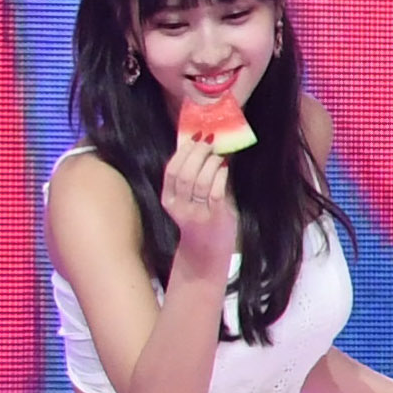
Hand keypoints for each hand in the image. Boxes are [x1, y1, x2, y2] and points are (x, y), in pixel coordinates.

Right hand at [162, 137, 240, 279]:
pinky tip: (225, 167)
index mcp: (168, 199)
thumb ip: (195, 178)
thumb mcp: (190, 200)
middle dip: (197, 154)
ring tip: (218, 153)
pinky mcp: (214, 218)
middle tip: (209, 141)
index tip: (193, 138)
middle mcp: (179, 206)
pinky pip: (215, 193)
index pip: (171, 171)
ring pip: (199, 181)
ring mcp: (196, 213)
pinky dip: (219, 176)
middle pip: (184, 173)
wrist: (206, 254)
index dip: (182, 152)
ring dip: (209, 163)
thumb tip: (207, 147)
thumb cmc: (202, 221)